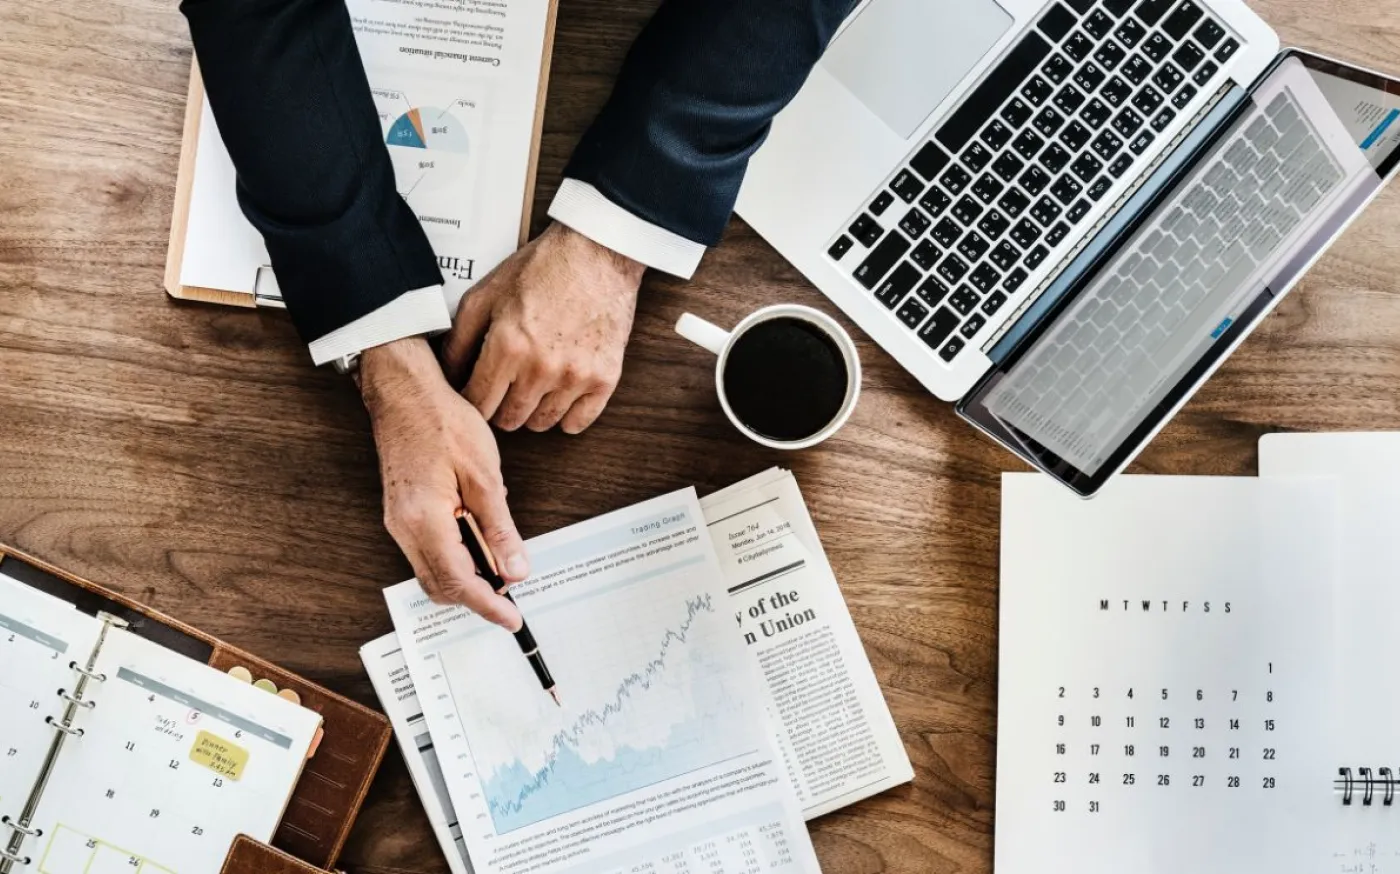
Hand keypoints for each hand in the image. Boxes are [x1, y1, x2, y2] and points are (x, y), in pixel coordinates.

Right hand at [360, 336, 528, 628]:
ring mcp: (398, 522)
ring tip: (499, 563)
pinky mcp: (401, 514)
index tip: (511, 618)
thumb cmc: (442, 422)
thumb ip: (499, 528)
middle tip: (511, 593)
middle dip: (476, 597)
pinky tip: (478, 539)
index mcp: (423, 520)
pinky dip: (455, 557)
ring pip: (432, 572)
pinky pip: (427, 552)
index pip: (458, 582)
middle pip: (440, 586)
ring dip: (466, 576)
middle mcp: (403, 528)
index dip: (487, 606)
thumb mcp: (485, 476)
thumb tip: (514, 569)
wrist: (405, 393)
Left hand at [443, 222, 645, 433]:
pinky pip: (577, 423)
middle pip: (508, 420)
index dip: (471, 402)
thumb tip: (447, 375)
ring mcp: (575, 376)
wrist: (598, 253)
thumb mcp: (486, 294)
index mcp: (507, 346)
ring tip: (532, 387)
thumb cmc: (542, 269)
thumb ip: (460, 339)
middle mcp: (541, 367)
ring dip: (532, 411)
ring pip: (541, 424)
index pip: (478, 404)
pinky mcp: (604, 378)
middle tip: (504, 388)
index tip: (476, 394)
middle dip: (499, 408)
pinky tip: (559, 395)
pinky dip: (565, 415)